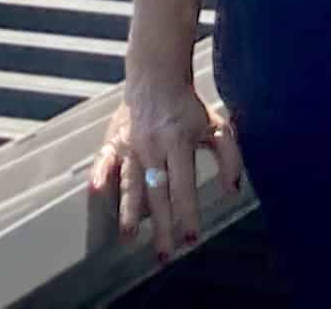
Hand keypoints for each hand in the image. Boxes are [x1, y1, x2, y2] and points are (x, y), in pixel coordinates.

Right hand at [89, 73, 243, 262]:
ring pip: (130, 182)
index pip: (184, 186)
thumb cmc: (188, 105)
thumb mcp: (216, 124)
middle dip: (161, 226)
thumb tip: (233, 190)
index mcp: (178, 142)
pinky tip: (97, 192)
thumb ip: (229, 156)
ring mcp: (131, 144)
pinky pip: (104, 160)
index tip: (192, 239)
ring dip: (129, 211)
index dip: (188, 213)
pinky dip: (100, 175)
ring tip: (128, 237)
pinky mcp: (114, 140)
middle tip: (164, 256)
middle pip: (157, 192)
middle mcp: (153, 146)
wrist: (155, 74)